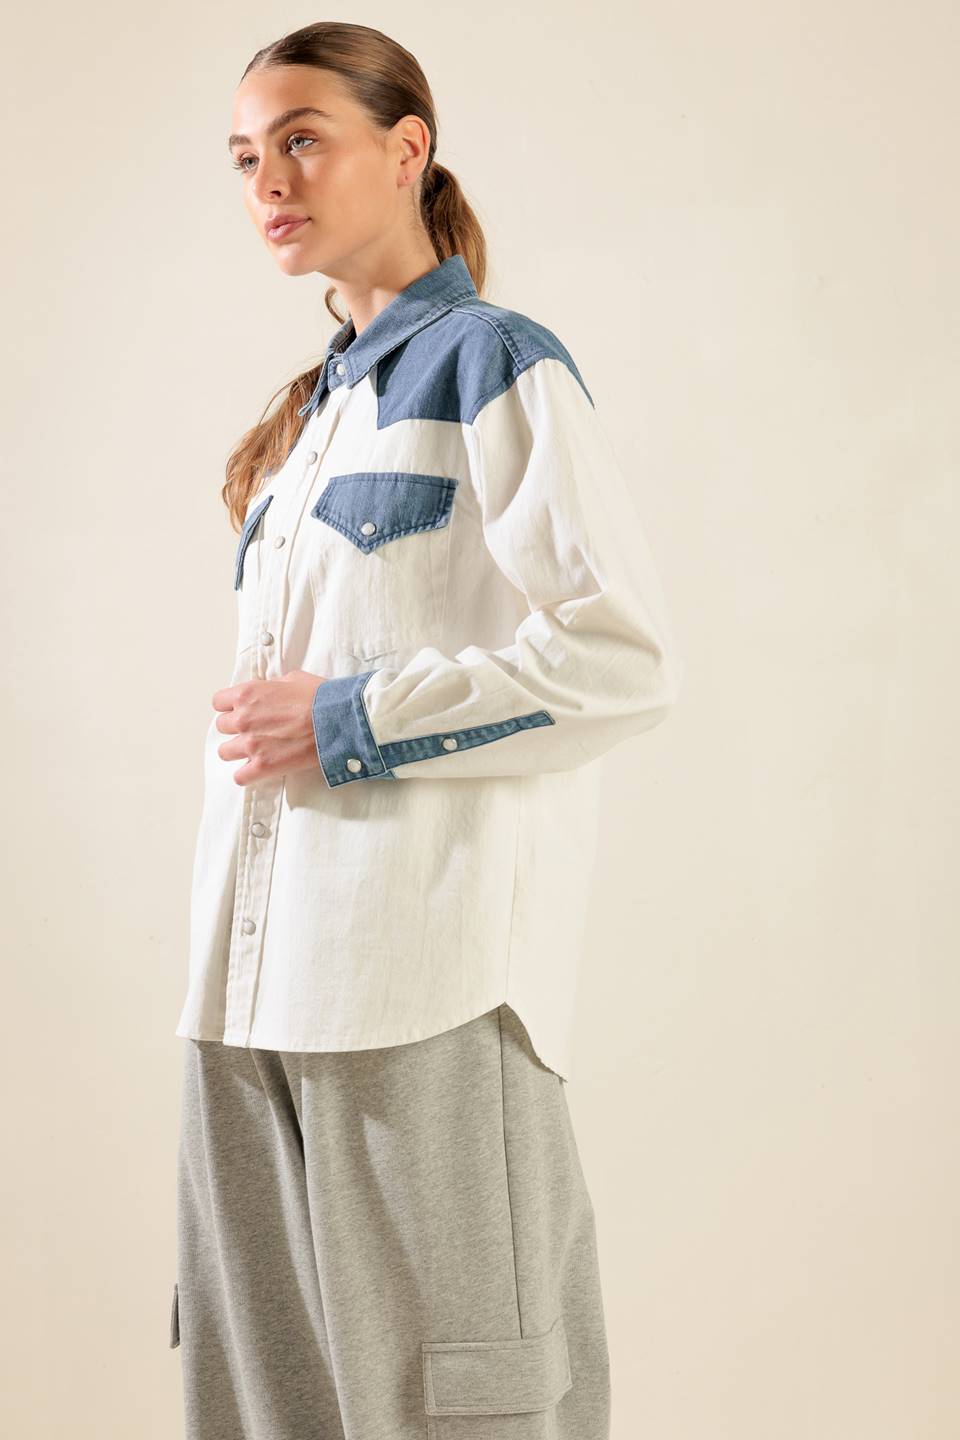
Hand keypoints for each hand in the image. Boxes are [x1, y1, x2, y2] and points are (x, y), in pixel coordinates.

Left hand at [212, 669, 327, 785]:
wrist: (338, 720)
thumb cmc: (320, 697)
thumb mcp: (293, 679)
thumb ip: (272, 687)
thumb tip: (269, 692)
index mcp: (247, 694)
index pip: (219, 702)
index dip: (231, 707)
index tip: (242, 711)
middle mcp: (243, 719)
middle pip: (222, 727)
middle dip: (237, 728)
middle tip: (256, 730)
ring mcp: (251, 744)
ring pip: (225, 752)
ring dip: (239, 752)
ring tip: (257, 751)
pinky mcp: (263, 766)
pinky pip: (240, 777)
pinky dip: (247, 775)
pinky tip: (259, 770)